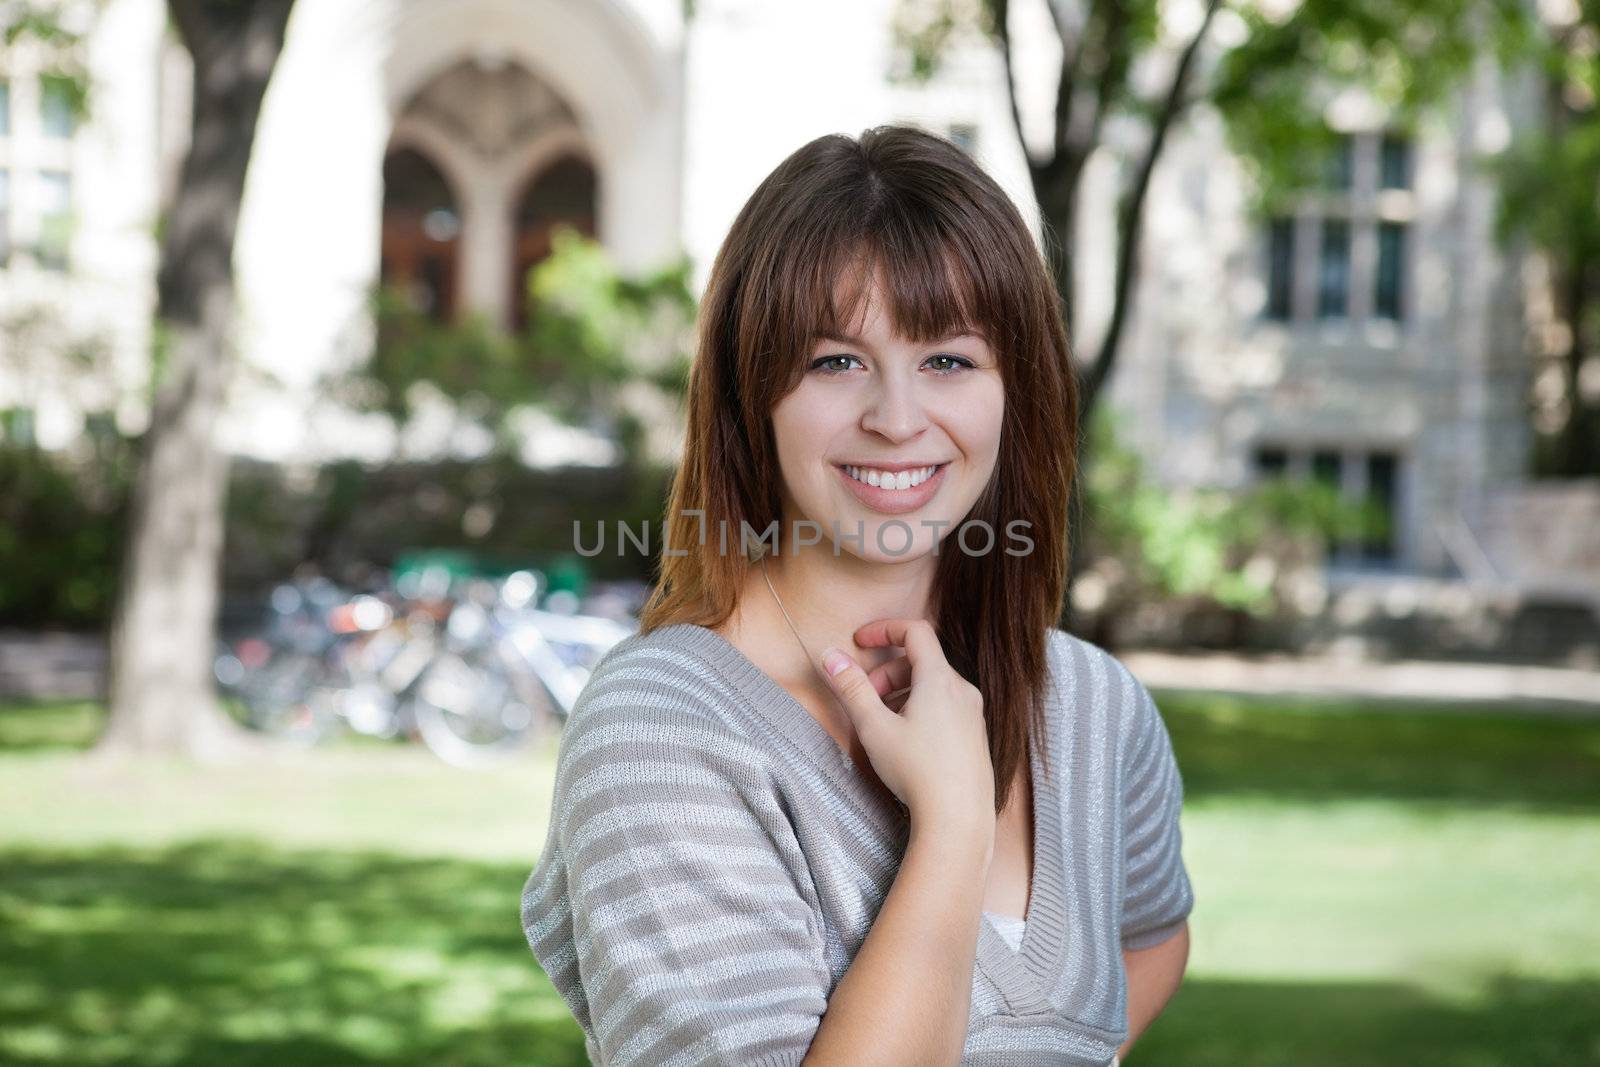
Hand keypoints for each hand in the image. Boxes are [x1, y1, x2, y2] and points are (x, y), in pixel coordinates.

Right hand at [818, 619, 993, 825]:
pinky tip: (905, 741)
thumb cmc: (917, 772)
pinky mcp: (975, 736)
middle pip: (921, 661)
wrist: (958, 819)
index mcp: (940, 679)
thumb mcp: (874, 727)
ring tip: (882, 723)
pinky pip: (945, 707)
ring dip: (902, 693)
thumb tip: (830, 656)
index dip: (885, 629)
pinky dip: (920, 709)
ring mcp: (973, 714)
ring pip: (933, 686)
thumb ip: (851, 688)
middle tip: (864, 700)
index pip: (915, 631)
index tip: (860, 641)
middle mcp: (963, 691)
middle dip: (886, 673)